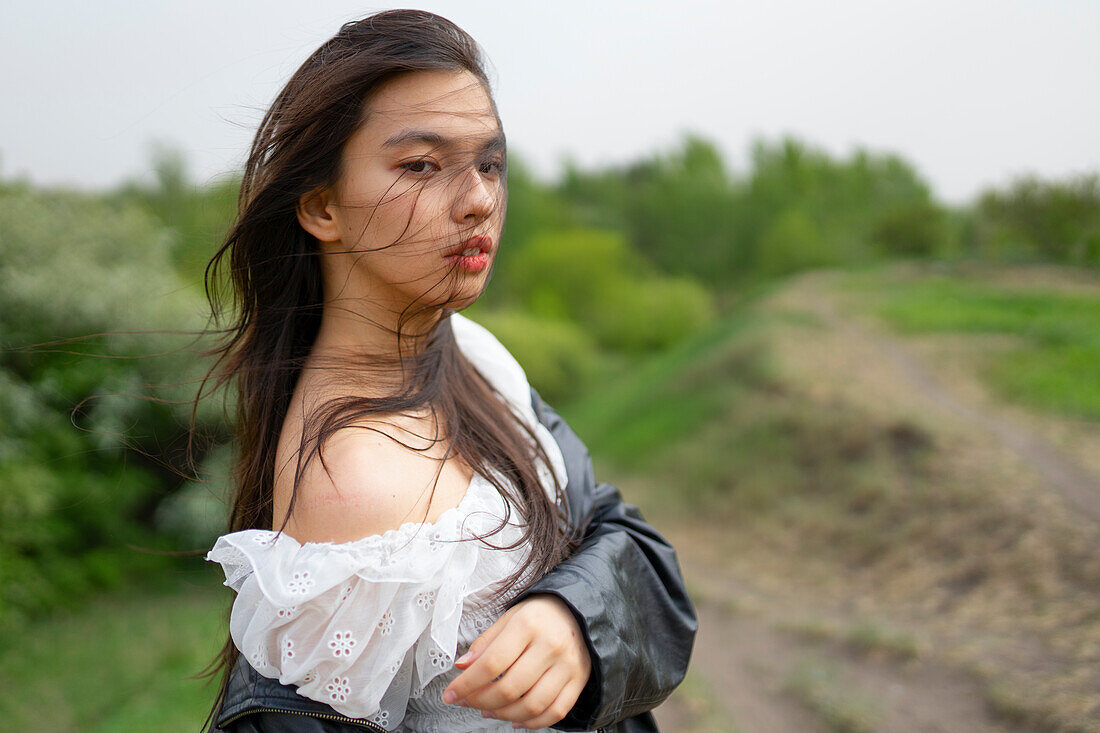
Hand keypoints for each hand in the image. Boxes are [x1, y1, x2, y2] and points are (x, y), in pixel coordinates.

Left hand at [441, 594, 591, 728]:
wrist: (578, 611)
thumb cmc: (539, 615)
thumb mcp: (509, 617)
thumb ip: (486, 643)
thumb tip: (463, 667)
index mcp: (528, 625)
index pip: (491, 663)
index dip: (466, 684)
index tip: (451, 694)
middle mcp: (551, 646)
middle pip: (510, 688)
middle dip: (481, 701)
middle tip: (468, 701)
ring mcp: (567, 666)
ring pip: (532, 705)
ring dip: (503, 715)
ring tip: (488, 710)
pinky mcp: (578, 680)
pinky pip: (555, 712)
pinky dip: (533, 723)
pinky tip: (516, 719)